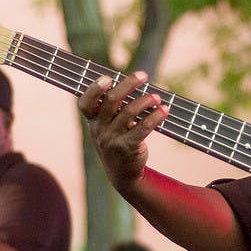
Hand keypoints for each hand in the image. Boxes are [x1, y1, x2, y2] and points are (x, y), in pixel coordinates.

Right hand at [76, 71, 167, 192]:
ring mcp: (112, 140)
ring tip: (157, 97)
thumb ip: (114, 108)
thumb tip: (133, 81)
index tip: (108, 78)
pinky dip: (155, 117)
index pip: (85, 103)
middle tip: (143, 76)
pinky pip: (143, 128)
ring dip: (146, 101)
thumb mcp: (108, 126)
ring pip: (129, 112)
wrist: (122, 174)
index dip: (94, 89)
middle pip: (111, 100)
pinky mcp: (128, 148)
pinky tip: (164, 110)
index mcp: (93, 121)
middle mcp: (100, 130)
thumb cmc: (117, 141)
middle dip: (129, 84)